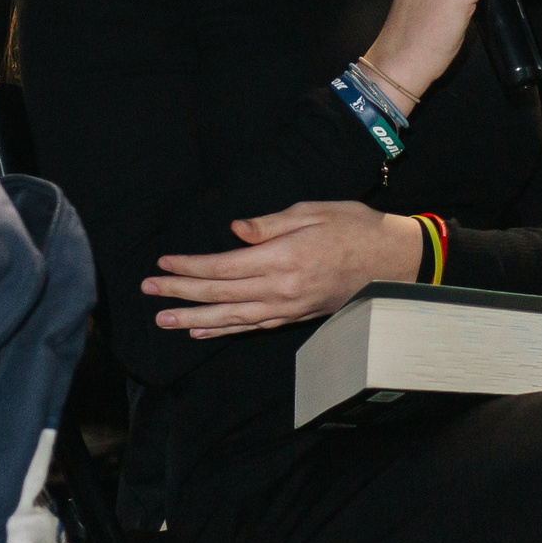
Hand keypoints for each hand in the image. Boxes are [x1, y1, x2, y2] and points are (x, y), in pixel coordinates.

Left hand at [144, 202, 424, 338]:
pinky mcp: (295, 316)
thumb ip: (270, 224)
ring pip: (231, 317)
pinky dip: (224, 330)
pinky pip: (252, 326)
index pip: (224, 266)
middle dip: (181, 292)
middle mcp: (281, 289)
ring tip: (164, 320)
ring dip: (194, 318)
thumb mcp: (313, 212)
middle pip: (220, 294)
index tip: (163, 263)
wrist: (392, 261)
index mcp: (283, 258)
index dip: (190, 267)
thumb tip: (234, 230)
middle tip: (149, 290)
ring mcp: (288, 307)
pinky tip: (203, 330)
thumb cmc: (354, 227)